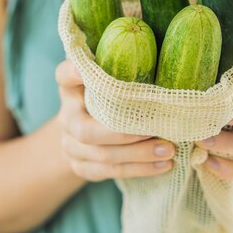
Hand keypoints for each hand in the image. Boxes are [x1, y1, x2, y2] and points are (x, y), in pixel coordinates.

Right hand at [55, 60, 174, 180]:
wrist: (84, 131)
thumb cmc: (108, 98)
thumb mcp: (110, 80)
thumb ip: (120, 72)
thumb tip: (159, 60)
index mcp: (71, 89)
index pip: (63, 76)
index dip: (72, 73)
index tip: (82, 70)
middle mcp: (66, 117)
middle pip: (87, 131)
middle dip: (125, 134)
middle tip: (159, 131)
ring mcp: (70, 146)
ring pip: (102, 155)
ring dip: (138, 155)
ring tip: (169, 151)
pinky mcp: (80, 166)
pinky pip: (109, 172)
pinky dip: (138, 169)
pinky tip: (162, 165)